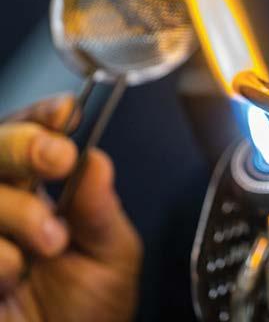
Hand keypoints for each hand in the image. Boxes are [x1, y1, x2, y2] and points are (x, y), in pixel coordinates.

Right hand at [0, 95, 141, 321]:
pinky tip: (13, 276)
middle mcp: (4, 203)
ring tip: (51, 241)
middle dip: (25, 145)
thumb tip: (97, 159)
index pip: (34, 134)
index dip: (44, 117)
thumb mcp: (111, 257)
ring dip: (17, 209)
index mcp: (42, 191)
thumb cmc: (90, 313)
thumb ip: (101, 210)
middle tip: (58, 159)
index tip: (67, 114)